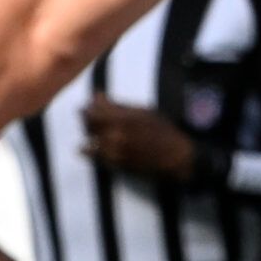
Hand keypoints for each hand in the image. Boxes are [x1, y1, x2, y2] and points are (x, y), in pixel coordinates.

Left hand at [81, 96, 196, 181]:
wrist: (174, 157)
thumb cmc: (163, 131)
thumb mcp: (143, 112)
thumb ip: (118, 105)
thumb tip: (98, 96)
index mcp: (123, 118)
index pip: (93, 111)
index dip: (89, 108)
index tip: (89, 106)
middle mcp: (116, 134)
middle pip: (89, 126)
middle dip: (86, 121)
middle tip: (88, 119)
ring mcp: (115, 151)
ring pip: (89, 144)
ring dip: (89, 138)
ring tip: (92, 135)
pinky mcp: (116, 165)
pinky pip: (96, 158)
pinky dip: (91, 152)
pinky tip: (90, 150)